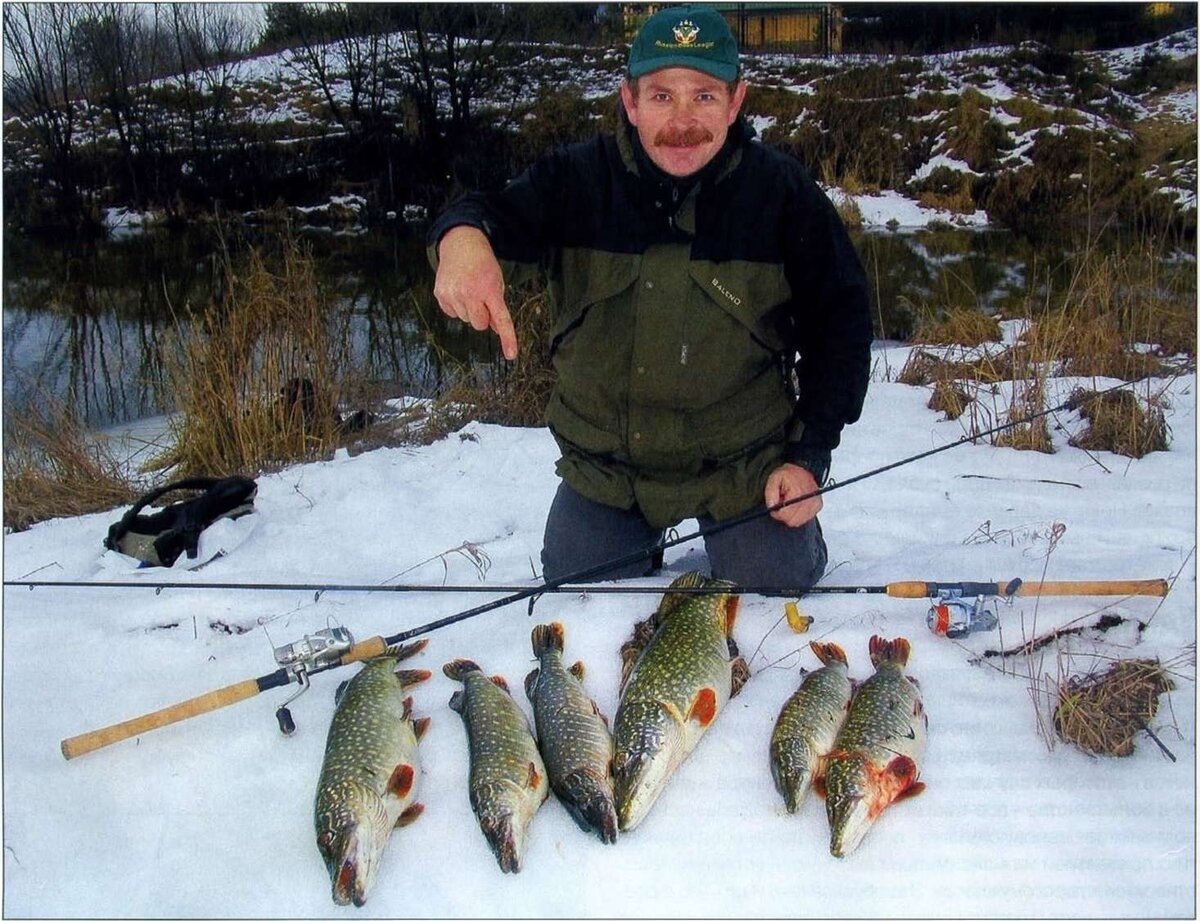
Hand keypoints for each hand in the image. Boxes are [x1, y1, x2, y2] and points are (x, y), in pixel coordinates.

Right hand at [432, 225, 518, 359]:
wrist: (461, 244)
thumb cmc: (483, 264)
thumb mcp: (497, 282)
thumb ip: (497, 306)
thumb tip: (496, 329)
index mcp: (489, 290)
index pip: (501, 319)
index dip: (507, 338)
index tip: (511, 355)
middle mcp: (470, 294)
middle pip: (480, 325)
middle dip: (483, 317)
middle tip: (481, 300)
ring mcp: (453, 295)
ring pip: (465, 320)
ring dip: (469, 310)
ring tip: (468, 290)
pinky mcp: (441, 295)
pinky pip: (452, 314)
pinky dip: (456, 306)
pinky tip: (458, 291)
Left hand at [764, 463, 822, 527]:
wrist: (801, 469)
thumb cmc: (788, 474)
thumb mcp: (774, 479)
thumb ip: (770, 494)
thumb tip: (772, 507)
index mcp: (798, 492)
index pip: (786, 515)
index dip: (777, 513)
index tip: (775, 507)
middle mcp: (809, 499)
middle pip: (792, 521)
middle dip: (784, 515)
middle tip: (782, 504)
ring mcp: (815, 504)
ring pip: (798, 522)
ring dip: (791, 515)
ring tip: (789, 502)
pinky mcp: (817, 506)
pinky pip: (805, 519)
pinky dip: (798, 515)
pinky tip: (796, 505)